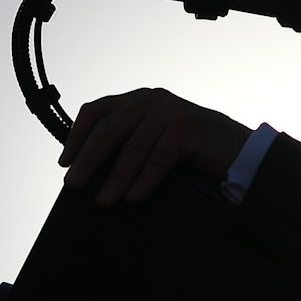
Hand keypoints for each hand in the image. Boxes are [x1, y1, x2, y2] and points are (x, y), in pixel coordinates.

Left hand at [59, 88, 252, 204]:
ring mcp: (170, 110)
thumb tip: (85, 168)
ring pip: (133, 147)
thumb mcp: (153, 139)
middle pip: (110, 128)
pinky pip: (158, 158)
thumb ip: (127, 141)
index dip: (77, 137)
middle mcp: (152, 99)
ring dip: (115, 178)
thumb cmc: (189, 151)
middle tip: (73, 184)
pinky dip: (143, 181)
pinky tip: (133, 198)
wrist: (236, 151)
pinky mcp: (187, 126)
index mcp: (138, 99)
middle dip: (88, 159)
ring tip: (103, 201)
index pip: (96, 110)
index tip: (64, 163)